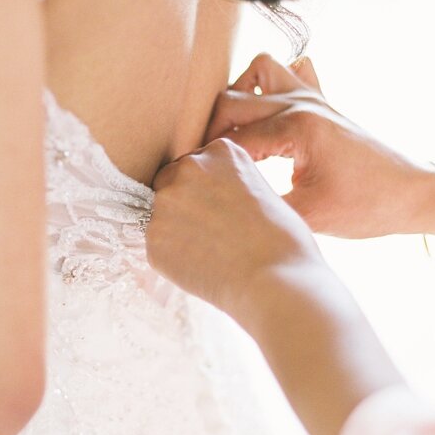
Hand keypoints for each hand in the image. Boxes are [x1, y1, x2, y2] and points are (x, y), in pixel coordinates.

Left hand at [148, 137, 324, 320]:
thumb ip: (227, 184)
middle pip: (170, 180)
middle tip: (211, 230)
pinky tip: (200, 265)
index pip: (197, 164)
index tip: (223, 208)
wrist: (276, 282)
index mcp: (220, 152)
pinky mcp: (152, 236)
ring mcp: (165, 202)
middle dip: (184, 202)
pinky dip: (172, 254)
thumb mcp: (263, 192)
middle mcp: (187, 169)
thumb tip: (204, 196)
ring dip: (175, 227)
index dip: (208, 189)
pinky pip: (157, 243)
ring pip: (160, 212)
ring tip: (209, 250)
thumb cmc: (282, 242)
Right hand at [203, 53, 434, 238]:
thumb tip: (217, 205)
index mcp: (296, 127)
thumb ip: (259, 205)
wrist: (412, 194)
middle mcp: (301, 103)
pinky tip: (267, 110)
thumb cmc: (367, 206)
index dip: (205, 160)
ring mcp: (313, 97)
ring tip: (233, 129)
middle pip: (232, 100)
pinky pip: (294, 70)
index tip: (190, 180)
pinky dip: (274, 82)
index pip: (231, 139)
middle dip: (210, 130)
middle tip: (204, 161)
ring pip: (260, 70)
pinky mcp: (323, 101)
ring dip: (238, 94)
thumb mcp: (308, 215)